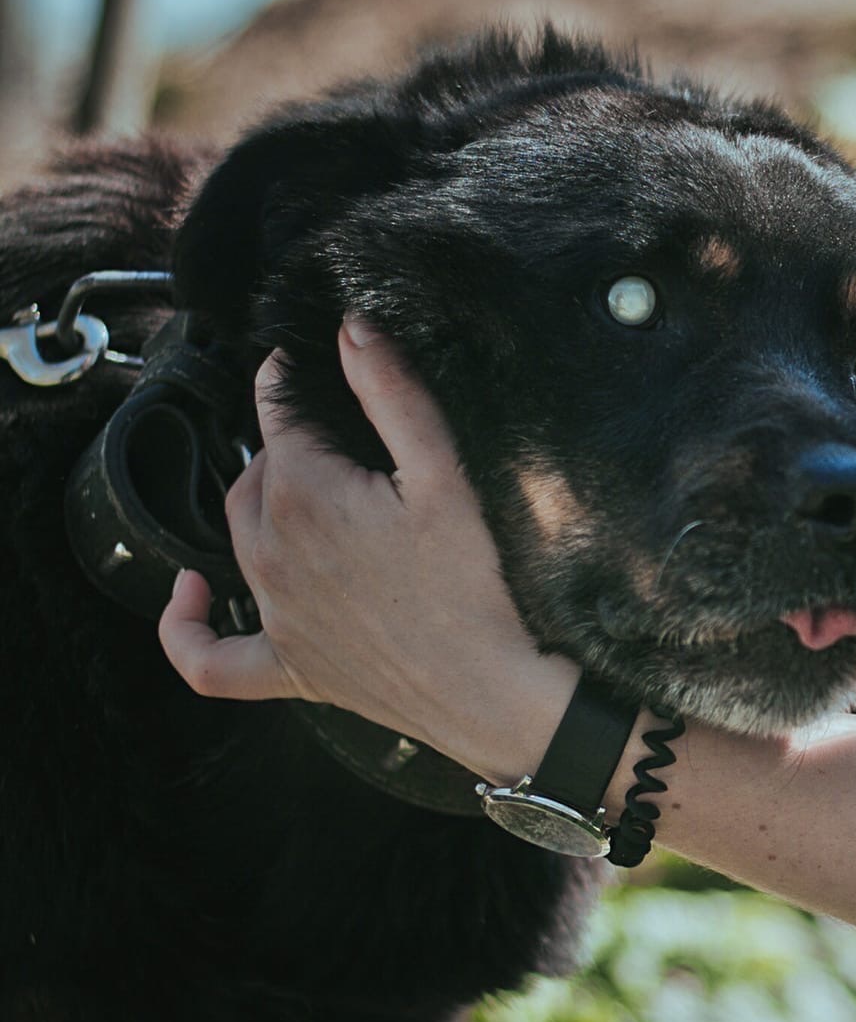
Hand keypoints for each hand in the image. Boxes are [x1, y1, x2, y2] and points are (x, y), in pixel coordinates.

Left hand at [157, 319, 579, 782]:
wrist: (503, 693)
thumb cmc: (485, 587)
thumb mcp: (449, 474)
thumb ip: (394, 394)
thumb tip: (348, 328)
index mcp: (304, 495)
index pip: (275, 409)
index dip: (296, 375)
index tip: (320, 360)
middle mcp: (271, 552)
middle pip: (257, 469)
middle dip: (294, 444)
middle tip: (355, 440)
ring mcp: (274, 614)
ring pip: (239, 535)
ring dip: (267, 503)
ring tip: (323, 490)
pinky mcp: (289, 668)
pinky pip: (209, 657)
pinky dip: (187, 624)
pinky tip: (189, 593)